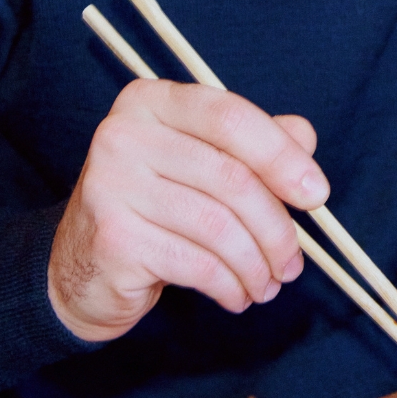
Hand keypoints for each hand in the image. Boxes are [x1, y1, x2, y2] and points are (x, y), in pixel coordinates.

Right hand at [48, 80, 327, 342]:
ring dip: (257, 264)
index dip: (283, 156)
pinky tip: (237, 296)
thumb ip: (255, 143)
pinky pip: (197, 263)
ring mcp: (112, 186)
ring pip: (219, 226)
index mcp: (151, 101)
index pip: (231, 116)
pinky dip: (230, 285)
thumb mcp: (203, 162)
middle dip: (277, 228)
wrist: (78, 266)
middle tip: (294, 262)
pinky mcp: (114, 239)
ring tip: (269, 284)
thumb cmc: (155, 206)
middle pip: (232, 178)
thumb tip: (305, 138)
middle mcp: (123, 135)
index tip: (317, 195)